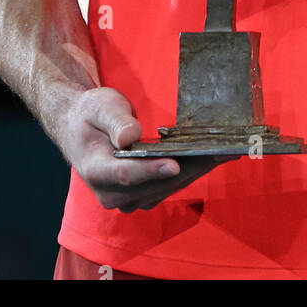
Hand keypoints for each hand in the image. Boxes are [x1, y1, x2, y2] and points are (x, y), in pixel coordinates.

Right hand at [58, 87, 237, 212]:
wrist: (80, 129)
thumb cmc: (90, 115)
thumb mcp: (99, 107)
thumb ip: (115, 122)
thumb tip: (129, 137)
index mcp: (96, 170)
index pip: (125, 175)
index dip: (150, 170)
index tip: (174, 164)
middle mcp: (112, 193)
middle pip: (155, 183)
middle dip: (190, 167)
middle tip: (221, 150)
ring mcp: (128, 199)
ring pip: (168, 187)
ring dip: (197, 170)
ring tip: (225, 151)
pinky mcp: (143, 195)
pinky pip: (170, 186)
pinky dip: (191, 171)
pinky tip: (212, 157)